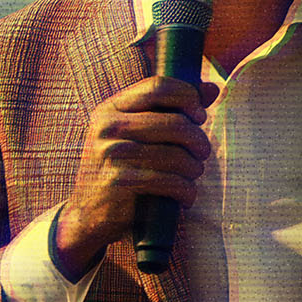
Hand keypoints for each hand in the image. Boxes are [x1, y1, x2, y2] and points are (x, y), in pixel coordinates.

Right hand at [53, 75, 218, 273]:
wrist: (88, 215)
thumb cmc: (121, 170)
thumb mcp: (137, 134)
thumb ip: (172, 109)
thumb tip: (212, 88)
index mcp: (111, 108)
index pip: (159, 86)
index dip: (188, 96)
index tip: (200, 116)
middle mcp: (108, 126)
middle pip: (175, 122)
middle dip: (199, 140)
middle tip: (202, 153)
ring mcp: (112, 154)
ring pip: (176, 155)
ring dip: (194, 169)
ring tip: (192, 177)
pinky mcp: (120, 182)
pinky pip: (170, 181)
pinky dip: (186, 191)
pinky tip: (186, 198)